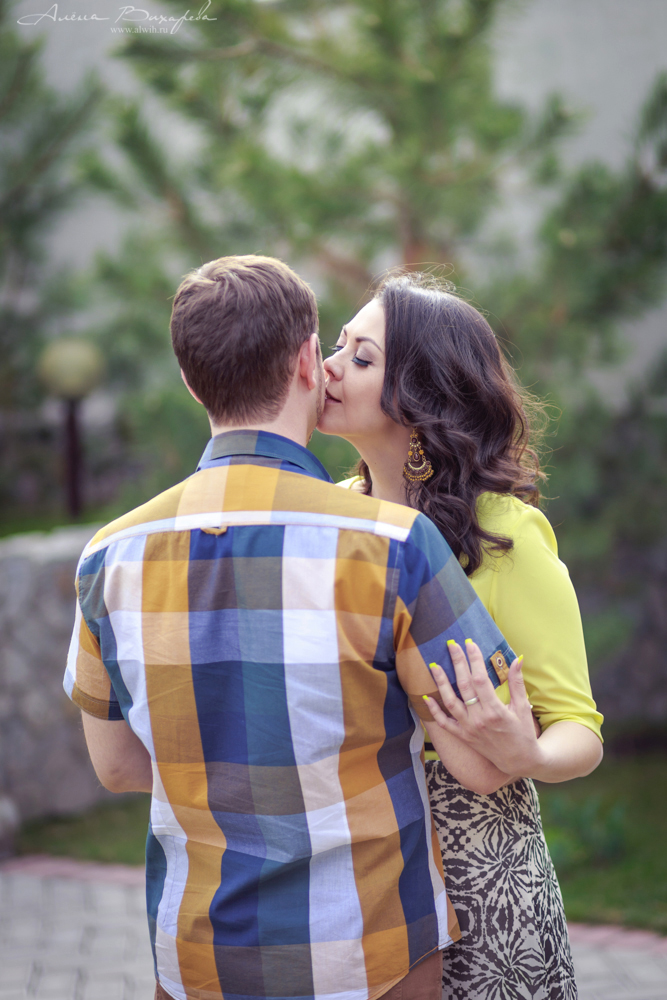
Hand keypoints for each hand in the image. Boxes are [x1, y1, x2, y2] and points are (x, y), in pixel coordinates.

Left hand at [423, 639, 543, 776]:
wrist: (519, 761)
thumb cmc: (523, 733)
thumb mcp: (523, 707)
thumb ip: (517, 683)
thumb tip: (518, 659)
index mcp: (495, 711)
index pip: (481, 679)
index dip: (474, 660)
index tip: (470, 644)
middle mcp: (479, 719)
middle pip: (464, 686)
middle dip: (457, 663)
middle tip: (452, 645)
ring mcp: (469, 729)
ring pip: (450, 702)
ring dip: (441, 683)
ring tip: (434, 666)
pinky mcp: (464, 737)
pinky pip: (445, 723)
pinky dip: (434, 711)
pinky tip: (426, 697)